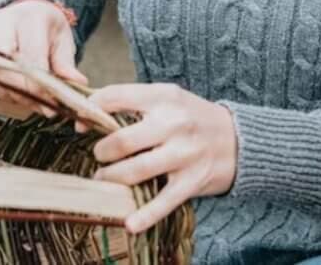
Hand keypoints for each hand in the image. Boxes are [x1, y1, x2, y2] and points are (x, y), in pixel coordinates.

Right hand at [0, 0, 86, 115]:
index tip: (49, 102)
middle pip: (4, 63)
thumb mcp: (62, 39)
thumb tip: (77, 84)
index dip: (38, 82)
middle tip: (37, 107)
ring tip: (23, 103)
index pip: (30, 55)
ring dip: (2, 91)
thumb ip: (65, 63)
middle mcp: (2, 22)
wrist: (26, 10)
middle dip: (20, 90)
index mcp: (31, 18)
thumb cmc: (46, 29)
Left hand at [77, 83, 237, 233]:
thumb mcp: (170, 99)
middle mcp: (175, 122)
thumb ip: (135, 103)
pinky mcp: (192, 180)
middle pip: (123, 140)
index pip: (117, 97)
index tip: (81, 124)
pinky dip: (146, 215)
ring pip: (136, 170)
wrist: (239, 139)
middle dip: (102, 152)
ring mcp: (185, 153)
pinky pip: (164, 201)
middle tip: (99, 156)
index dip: (91, 110)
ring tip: (105, 178)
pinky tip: (130, 223)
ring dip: (112, 178)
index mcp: (166, 97)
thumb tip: (89, 113)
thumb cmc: (193, 118)